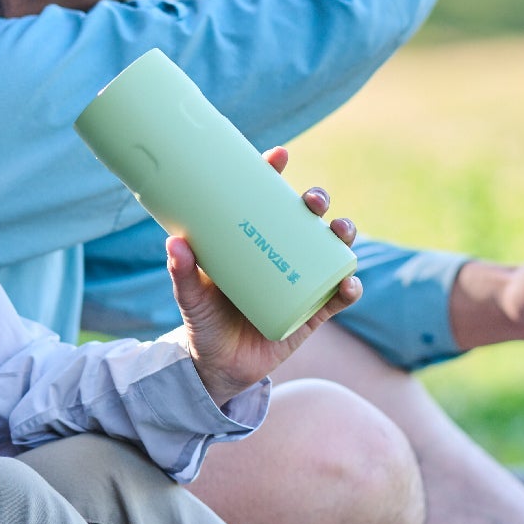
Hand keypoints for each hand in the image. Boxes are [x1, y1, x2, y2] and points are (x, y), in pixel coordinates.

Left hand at [170, 148, 362, 406]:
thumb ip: (182, 273)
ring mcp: (302, 281)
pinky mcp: (314, 312)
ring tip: (340, 231)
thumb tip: (174, 241)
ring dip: (343, 234)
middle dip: (317, 201)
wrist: (218, 367)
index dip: (275, 175)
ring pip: (331, 250)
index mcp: (254, 241)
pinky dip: (349, 288)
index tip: (279, 156)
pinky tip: (348, 283)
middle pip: (307, 219)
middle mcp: (283, 254)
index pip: (266, 200)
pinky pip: (338, 297)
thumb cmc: (203, 323)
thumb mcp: (191, 297)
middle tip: (311, 201)